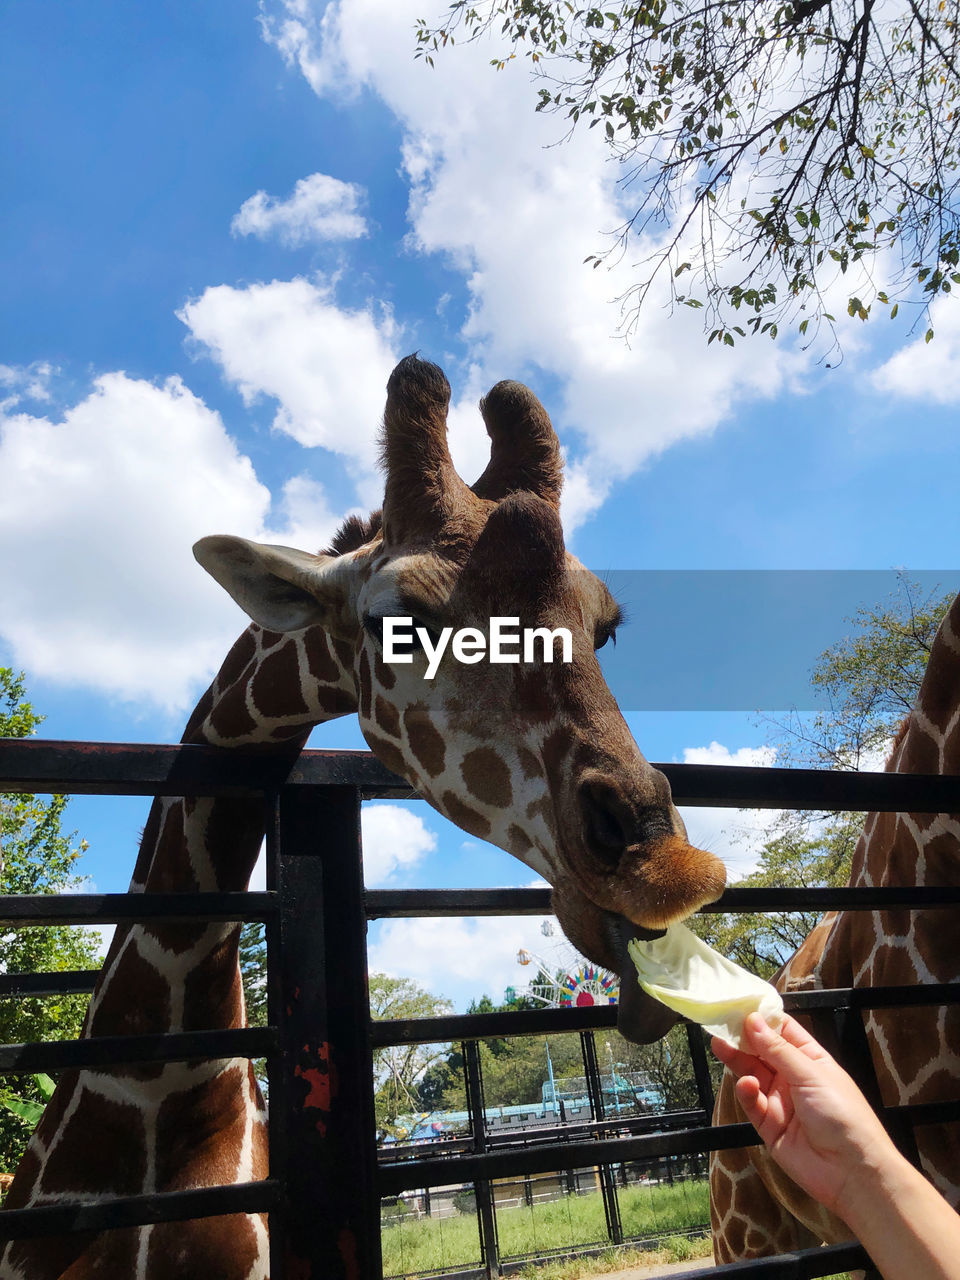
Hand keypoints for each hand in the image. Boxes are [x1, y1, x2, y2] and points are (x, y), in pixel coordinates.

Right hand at [712, 1012, 893, 1216]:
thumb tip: (753, 1020)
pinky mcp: (769, 1127)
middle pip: (762, 1052)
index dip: (762, 1018)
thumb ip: (778, 1049)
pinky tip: (746, 1085)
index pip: (783, 1031)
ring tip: (720, 1045)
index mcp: (810, 1060)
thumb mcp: (811, 1074)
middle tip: (719, 1024)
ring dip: (738, 1061)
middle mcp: (793, 1078)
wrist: (852, 1173)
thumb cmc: (843, 1115)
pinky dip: (746, 1092)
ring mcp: (781, 1102)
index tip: (739, 1004)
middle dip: (743, 1038)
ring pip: (752, 1075)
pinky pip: (752, 1104)